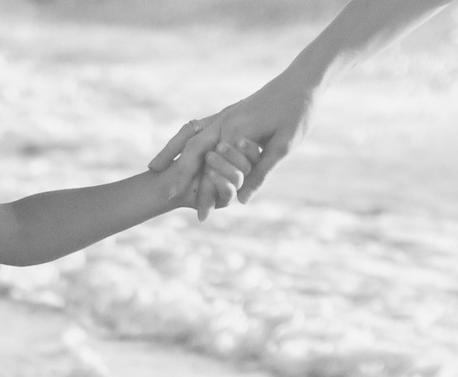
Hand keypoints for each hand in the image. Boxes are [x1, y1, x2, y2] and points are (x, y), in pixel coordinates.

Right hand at [148, 76, 318, 205]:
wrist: (303, 80)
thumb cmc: (298, 112)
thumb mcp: (284, 146)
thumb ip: (261, 173)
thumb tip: (243, 200)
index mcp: (237, 130)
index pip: (215, 169)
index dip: (207, 194)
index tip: (202, 216)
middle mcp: (225, 120)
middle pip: (194, 152)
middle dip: (180, 175)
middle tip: (168, 196)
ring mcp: (224, 114)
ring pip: (189, 135)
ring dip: (172, 152)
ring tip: (154, 168)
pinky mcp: (228, 111)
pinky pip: (198, 126)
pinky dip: (183, 138)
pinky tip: (178, 148)